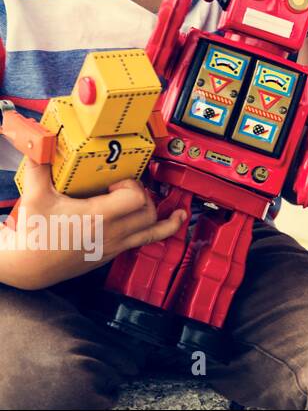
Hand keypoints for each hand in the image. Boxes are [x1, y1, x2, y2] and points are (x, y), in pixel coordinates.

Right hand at [1, 160, 186, 289]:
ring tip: (173, 204)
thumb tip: (40, 144)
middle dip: (143, 194)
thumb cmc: (34, 234)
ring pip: (153, 228)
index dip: (132, 185)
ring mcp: (114, 245)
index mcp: (97, 217)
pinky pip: (146, 241)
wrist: (28, 267)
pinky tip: (175, 221)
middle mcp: (111, 233)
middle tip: (128, 186)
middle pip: (148, 210)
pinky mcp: (113, 253)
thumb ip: (39, 167)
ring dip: (161, 212)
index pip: (135, 199)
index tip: (117, 181)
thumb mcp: (35, 197)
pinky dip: (163, 230)